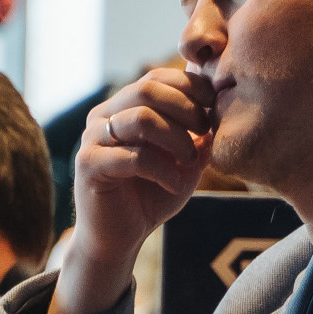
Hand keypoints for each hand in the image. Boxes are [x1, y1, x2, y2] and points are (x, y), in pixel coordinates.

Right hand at [54, 68, 215, 313]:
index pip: (157, 77)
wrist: (121, 236)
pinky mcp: (89, 165)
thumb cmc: (153, 194)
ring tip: (189, 160)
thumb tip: (223, 111)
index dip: (191, 86)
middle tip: (205, 130)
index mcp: (126, 107)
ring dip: (177, 138)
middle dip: (187, 108)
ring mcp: (93, 139)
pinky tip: (173, 184)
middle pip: (148, 88)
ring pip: (141, 118)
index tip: (214, 107)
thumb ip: (202, 137)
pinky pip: (133, 156)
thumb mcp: (187, 163)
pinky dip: (163, 170)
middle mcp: (105, 116)